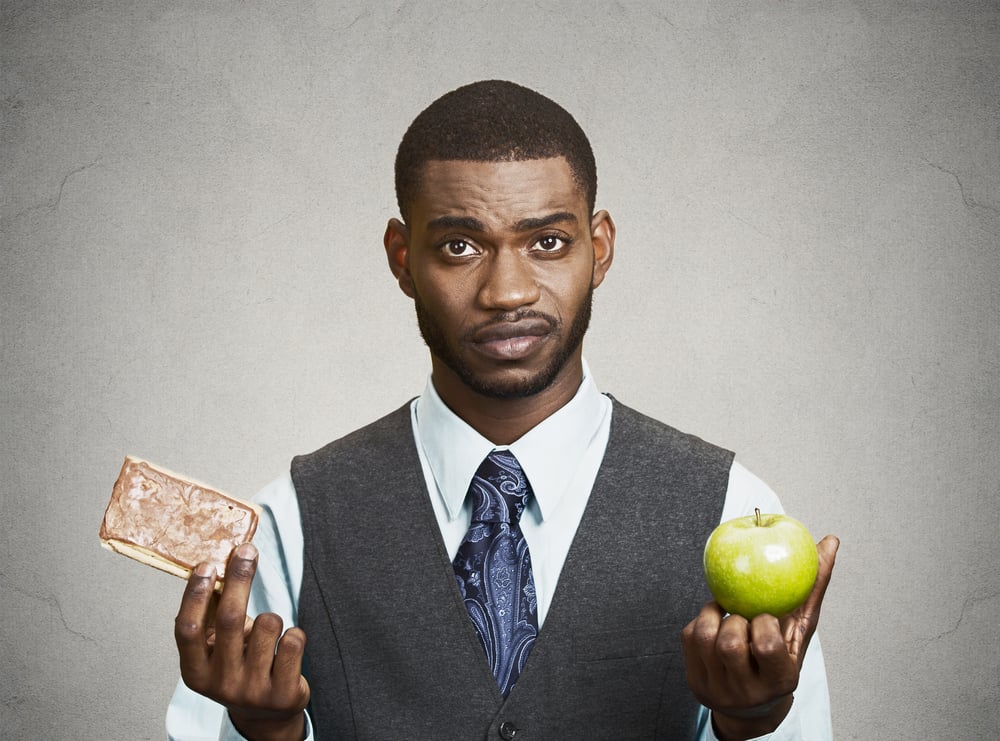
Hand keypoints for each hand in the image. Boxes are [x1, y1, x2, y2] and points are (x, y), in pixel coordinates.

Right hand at [174, 543, 310, 740]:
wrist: (267, 713)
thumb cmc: (240, 667)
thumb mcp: (218, 650)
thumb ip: (213, 617)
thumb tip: (215, 566)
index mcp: (196, 672)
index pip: (188, 629)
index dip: (195, 595)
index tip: (207, 565)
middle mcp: (221, 684)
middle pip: (230, 619)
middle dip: (239, 579)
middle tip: (246, 551)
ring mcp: (252, 691)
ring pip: (268, 624)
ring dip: (271, 617)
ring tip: (268, 633)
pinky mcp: (283, 693)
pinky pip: (294, 639)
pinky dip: (294, 632)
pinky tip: (287, 646)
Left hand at [681, 534, 839, 740]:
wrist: (751, 703)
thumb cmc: (781, 657)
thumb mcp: (800, 630)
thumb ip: (813, 588)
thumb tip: (829, 541)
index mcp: (779, 681)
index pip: (768, 646)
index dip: (763, 624)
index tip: (765, 617)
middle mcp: (747, 691)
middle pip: (730, 644)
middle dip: (735, 620)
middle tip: (743, 614)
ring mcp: (717, 689)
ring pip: (705, 637)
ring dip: (714, 614)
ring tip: (727, 612)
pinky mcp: (695, 681)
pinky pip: (689, 637)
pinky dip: (701, 620)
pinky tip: (714, 620)